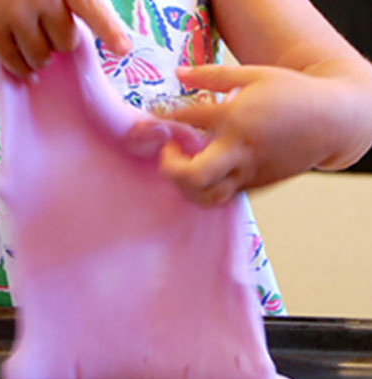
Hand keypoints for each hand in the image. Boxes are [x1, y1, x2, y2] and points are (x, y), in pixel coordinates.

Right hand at [0, 0, 129, 80]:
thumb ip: (63, 4)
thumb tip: (74, 39)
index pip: (90, 8)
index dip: (108, 29)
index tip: (123, 49)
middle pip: (66, 41)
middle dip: (55, 40)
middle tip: (38, 25)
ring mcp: (15, 11)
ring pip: (43, 58)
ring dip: (36, 55)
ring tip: (20, 34)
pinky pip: (19, 66)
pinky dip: (19, 67)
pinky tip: (13, 54)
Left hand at [155, 63, 369, 206]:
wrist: (330, 122)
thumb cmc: (291, 94)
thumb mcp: (252, 74)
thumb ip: (212, 75)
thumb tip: (178, 74)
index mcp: (235, 117)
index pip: (187, 119)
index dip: (164, 118)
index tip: (156, 119)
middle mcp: (238, 150)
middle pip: (193, 176)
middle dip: (170, 168)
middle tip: (168, 151)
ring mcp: (247, 173)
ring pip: (206, 197)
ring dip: (185, 186)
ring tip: (183, 167)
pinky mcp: (255, 186)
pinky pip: (222, 197)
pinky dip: (205, 191)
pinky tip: (202, 177)